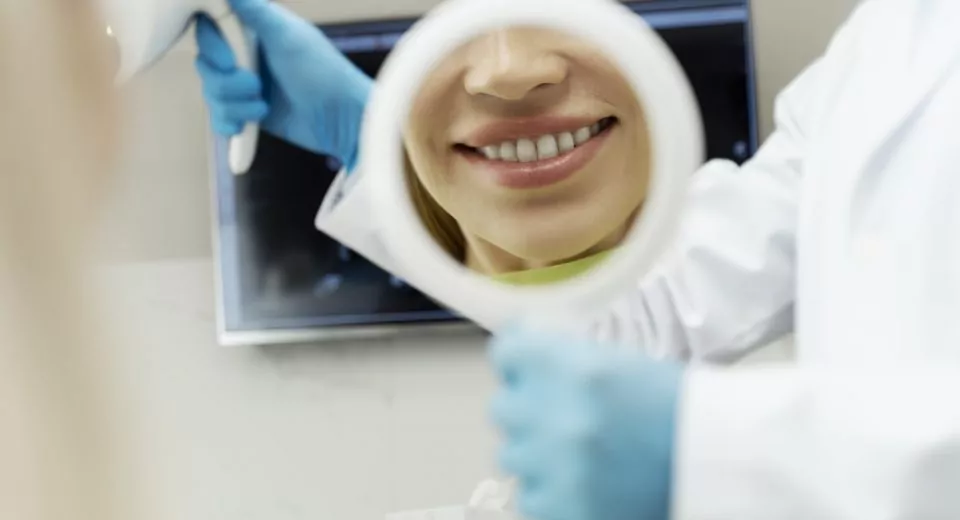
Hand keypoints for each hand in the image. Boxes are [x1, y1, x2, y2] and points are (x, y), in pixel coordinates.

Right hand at [194, 0, 371, 170]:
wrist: (342, 120)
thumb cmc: (323, 73)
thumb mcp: (288, 37)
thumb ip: (255, 10)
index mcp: (254, 29)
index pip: (209, 28)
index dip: (212, 46)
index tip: (228, 60)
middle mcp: (247, 55)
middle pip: (206, 65)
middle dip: (227, 82)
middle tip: (256, 86)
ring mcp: (247, 85)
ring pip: (213, 94)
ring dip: (236, 105)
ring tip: (264, 107)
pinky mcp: (250, 113)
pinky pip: (221, 119)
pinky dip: (231, 124)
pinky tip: (248, 124)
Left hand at [489, 326, 681, 519]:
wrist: (717, 465)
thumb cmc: (679, 411)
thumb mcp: (622, 363)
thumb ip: (565, 359)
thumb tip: (522, 354)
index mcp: (573, 367)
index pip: (507, 353)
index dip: (519, 360)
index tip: (526, 367)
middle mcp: (555, 415)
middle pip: (503, 406)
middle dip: (528, 408)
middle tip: (559, 415)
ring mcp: (554, 467)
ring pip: (512, 454)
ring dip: (538, 453)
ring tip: (579, 455)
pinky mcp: (560, 510)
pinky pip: (530, 497)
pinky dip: (551, 492)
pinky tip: (583, 483)